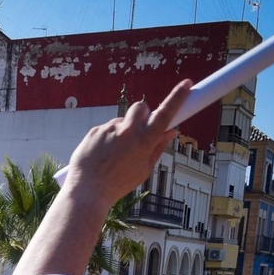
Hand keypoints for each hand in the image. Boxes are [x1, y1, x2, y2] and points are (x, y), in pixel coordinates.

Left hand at [61, 79, 192, 205]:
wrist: (87, 190)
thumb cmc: (118, 183)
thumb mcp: (144, 169)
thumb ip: (158, 147)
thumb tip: (171, 131)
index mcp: (144, 142)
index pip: (165, 114)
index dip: (177, 97)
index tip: (186, 84)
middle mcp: (127, 132)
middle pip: (140, 107)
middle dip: (142, 115)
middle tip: (138, 131)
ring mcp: (109, 129)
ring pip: (121, 121)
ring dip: (122, 131)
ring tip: (113, 153)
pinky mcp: (94, 131)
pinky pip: (105, 129)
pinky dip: (106, 138)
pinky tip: (101, 155)